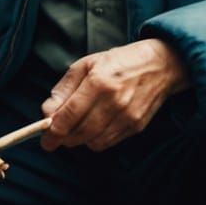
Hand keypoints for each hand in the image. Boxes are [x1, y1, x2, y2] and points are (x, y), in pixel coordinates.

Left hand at [40, 38, 189, 152]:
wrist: (161, 65)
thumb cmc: (119, 62)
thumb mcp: (86, 64)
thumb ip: (64, 89)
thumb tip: (47, 112)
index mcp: (99, 81)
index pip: (70, 115)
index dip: (53, 131)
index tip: (44, 138)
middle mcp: (114, 101)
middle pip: (80, 133)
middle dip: (63, 138)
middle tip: (55, 137)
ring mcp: (127, 116)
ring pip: (93, 142)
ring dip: (79, 140)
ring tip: (75, 128)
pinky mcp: (136, 126)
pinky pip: (108, 143)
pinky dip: (95, 140)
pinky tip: (94, 127)